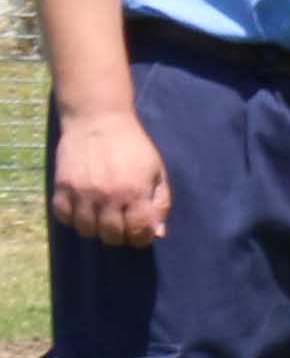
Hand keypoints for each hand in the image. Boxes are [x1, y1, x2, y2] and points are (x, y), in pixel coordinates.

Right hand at [49, 107, 168, 247]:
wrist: (97, 120)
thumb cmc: (133, 146)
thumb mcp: (156, 171)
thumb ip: (160, 203)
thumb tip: (157, 233)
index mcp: (135, 192)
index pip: (138, 232)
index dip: (142, 238)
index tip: (141, 234)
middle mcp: (107, 196)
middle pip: (111, 236)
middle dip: (120, 237)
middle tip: (122, 227)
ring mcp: (82, 192)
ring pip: (86, 230)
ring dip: (96, 230)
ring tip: (102, 219)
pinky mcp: (62, 186)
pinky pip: (63, 216)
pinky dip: (73, 219)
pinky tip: (83, 210)